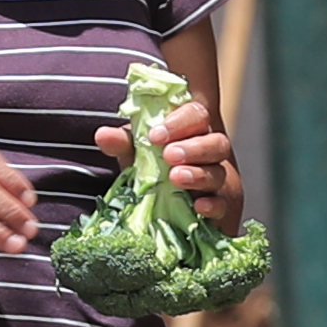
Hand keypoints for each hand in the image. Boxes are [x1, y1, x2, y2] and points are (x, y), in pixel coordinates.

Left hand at [94, 84, 240, 224]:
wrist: (161, 211)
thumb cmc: (151, 171)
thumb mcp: (134, 155)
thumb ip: (122, 143)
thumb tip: (103, 135)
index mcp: (191, 131)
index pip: (197, 115)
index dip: (180, 122)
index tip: (155, 135)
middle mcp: (209, 153)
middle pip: (217, 143)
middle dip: (193, 148)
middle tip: (169, 155)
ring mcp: (217, 180)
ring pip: (219, 172)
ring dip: (198, 174)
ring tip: (175, 178)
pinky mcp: (219, 208)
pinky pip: (222, 205)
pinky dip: (212, 205)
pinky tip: (198, 206)